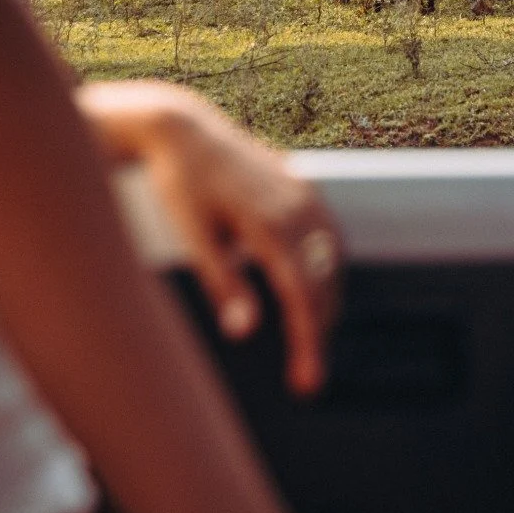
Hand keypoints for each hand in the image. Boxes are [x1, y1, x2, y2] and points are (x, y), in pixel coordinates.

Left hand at [76, 80, 342, 395]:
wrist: (182, 130)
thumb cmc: (181, 184)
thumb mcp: (194, 237)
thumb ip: (223, 284)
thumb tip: (245, 332)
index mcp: (271, 225)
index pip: (303, 298)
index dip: (309, 344)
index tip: (308, 382)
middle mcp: (298, 208)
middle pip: (324, 285)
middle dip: (318, 331)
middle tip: (305, 374)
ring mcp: (304, 193)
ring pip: (332, 262)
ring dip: (326, 300)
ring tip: (310, 338)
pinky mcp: (303, 184)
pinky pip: (328, 235)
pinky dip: (328, 268)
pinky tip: (315, 285)